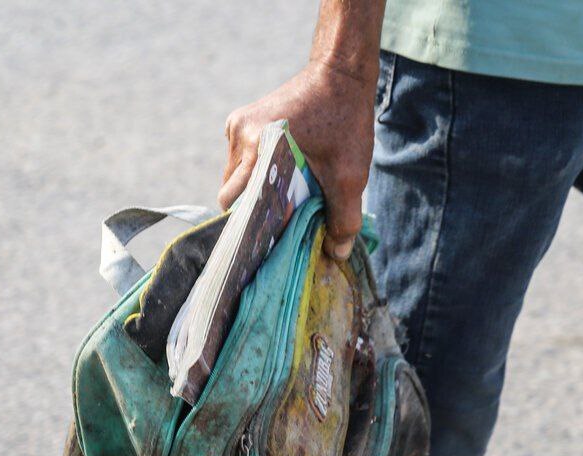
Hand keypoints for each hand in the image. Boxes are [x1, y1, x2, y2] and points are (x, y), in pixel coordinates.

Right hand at [219, 59, 376, 259]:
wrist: (340, 73)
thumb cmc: (346, 122)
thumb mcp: (350, 175)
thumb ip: (344, 219)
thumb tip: (336, 255)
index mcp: (260, 146)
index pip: (235, 201)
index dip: (248, 225)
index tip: (265, 242)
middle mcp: (240, 134)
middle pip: (232, 192)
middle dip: (254, 209)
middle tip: (281, 221)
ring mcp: (236, 125)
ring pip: (234, 177)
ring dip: (255, 190)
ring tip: (285, 196)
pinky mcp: (240, 120)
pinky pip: (240, 160)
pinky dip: (256, 172)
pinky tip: (282, 172)